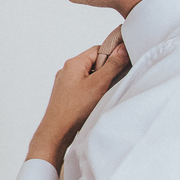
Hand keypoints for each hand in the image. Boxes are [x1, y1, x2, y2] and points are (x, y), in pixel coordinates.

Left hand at [27, 42, 129, 171]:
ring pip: (89, 76)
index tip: (122, 66)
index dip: (112, 56)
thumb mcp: (99, 84)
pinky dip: (92, 91)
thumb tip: (122, 49)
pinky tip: (95, 101)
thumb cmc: (74, 109)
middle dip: (106, 71)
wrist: (57, 131)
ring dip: (100, 82)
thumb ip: (113, 65)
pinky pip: (83, 86)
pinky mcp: (66, 94)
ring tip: (102, 94)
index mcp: (73, 63)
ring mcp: (65, 83)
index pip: (98, 50)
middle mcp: (67, 70)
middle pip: (94, 62)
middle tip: (112, 83)